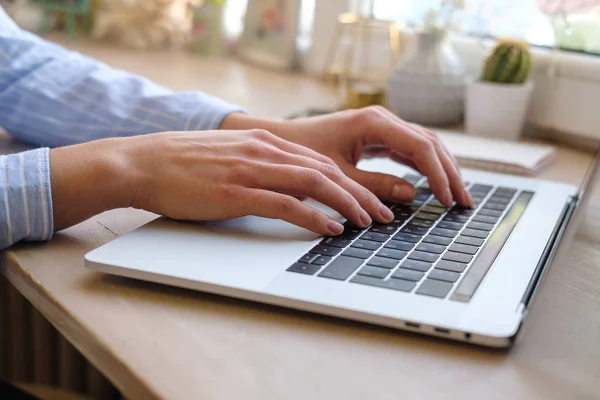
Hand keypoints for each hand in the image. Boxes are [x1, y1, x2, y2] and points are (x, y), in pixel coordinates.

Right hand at [50, 130, 394, 234]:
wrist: (143, 162)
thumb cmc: (182, 164)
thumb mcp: (229, 156)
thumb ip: (259, 165)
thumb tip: (285, 187)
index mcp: (263, 141)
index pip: (318, 160)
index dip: (348, 181)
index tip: (367, 198)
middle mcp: (263, 150)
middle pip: (325, 170)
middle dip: (359, 193)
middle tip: (381, 214)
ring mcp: (251, 170)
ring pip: (314, 184)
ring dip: (346, 204)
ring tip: (367, 222)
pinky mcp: (237, 193)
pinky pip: (286, 204)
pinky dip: (314, 217)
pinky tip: (330, 228)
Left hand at [221, 107, 472, 207]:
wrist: (281, 139)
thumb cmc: (303, 153)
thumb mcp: (338, 174)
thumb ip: (374, 186)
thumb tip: (412, 195)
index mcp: (375, 123)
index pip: (420, 147)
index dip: (439, 174)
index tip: (448, 200)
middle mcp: (383, 119)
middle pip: (430, 143)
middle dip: (449, 173)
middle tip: (464, 202)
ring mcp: (382, 126)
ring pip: (424, 145)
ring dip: (442, 169)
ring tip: (457, 196)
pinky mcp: (378, 136)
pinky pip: (410, 149)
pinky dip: (425, 167)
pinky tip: (434, 185)